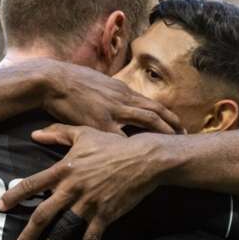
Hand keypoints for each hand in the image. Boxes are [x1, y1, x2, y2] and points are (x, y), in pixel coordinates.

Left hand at [0, 124, 169, 239]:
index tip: (1, 207)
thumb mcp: (83, 134)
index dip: (14, 196)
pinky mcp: (105, 214)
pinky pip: (91, 237)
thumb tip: (34, 134)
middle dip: (28, 234)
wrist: (143, 159)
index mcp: (64, 170)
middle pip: (43, 214)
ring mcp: (88, 203)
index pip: (32, 184)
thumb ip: (58, 133)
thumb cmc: (112, 145)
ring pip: (64, 229)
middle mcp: (72, 189)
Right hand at [40, 61, 181, 135]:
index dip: (168, 116)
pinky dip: (132, 147)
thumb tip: (120, 100)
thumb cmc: (71, 82)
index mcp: (123, 90)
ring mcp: (114, 110)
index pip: (153, 104)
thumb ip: (112, 94)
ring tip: (173, 146)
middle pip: (156, 112)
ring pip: (146, 121)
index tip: (179, 127)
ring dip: (163, 133)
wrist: (54, 81)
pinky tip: (141, 158)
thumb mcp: (99, 84)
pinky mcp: (100, 122)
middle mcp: (123, 99)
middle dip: (173, 126)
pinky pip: (121, 138)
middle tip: (185, 138)